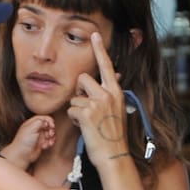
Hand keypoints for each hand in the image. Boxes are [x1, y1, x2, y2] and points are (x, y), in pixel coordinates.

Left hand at [3, 115, 55, 167]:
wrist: (21, 155)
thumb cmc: (23, 142)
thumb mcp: (30, 129)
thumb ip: (39, 122)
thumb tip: (46, 121)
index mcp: (32, 123)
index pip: (43, 118)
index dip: (49, 120)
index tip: (52, 125)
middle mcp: (36, 129)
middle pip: (48, 125)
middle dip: (52, 129)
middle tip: (51, 133)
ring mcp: (39, 136)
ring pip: (50, 133)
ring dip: (52, 137)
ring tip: (49, 141)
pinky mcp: (42, 143)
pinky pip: (49, 141)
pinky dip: (50, 143)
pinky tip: (46, 146)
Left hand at [67, 32, 128, 166]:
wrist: (114, 154)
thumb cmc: (113, 135)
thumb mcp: (117, 111)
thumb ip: (110, 95)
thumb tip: (114, 78)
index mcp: (116, 92)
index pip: (107, 66)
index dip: (100, 49)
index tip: (95, 35)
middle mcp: (108, 94)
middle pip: (82, 79)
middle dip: (79, 91)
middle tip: (85, 106)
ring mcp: (98, 103)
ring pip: (74, 96)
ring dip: (76, 109)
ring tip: (88, 121)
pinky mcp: (87, 112)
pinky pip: (71, 109)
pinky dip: (74, 119)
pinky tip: (85, 127)